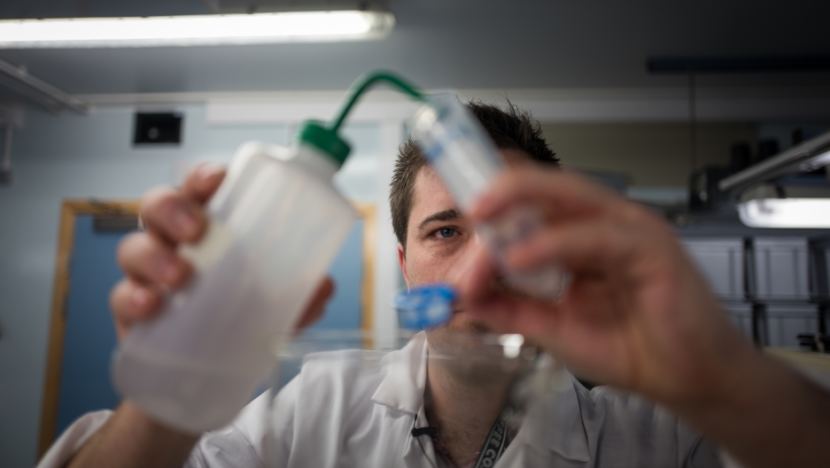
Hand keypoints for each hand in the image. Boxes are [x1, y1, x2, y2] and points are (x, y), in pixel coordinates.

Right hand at [109, 163, 332, 340]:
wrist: (203, 380)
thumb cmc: (237, 321)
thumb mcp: (275, 308)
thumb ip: (299, 295)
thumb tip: (324, 285)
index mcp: (210, 228)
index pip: (200, 188)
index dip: (202, 177)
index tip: (217, 180)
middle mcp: (174, 243)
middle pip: (157, 205)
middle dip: (172, 209)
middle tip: (196, 231)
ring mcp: (148, 276)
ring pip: (133, 246)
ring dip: (154, 256)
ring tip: (180, 276)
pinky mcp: (131, 312)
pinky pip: (120, 296)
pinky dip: (132, 298)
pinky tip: (150, 306)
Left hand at [461, 166, 750, 406]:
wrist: (689, 380)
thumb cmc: (632, 347)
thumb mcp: (553, 327)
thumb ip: (510, 307)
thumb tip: (462, 294)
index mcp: (585, 234)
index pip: (538, 202)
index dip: (500, 202)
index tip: (462, 216)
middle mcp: (608, 223)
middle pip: (552, 187)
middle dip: (506, 188)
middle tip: (470, 205)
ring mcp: (632, 230)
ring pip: (572, 197)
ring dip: (522, 205)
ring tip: (483, 220)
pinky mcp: (654, 249)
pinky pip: (596, 237)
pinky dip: (555, 243)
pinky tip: (521, 258)